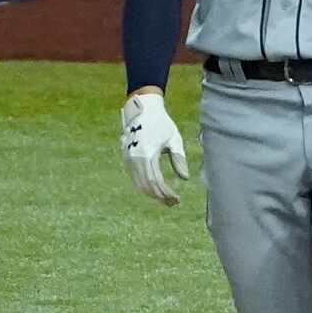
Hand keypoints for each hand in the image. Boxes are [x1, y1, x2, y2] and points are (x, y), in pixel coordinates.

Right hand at [120, 90, 187, 204]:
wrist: (143, 109)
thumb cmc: (162, 123)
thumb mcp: (174, 139)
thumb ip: (179, 159)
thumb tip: (185, 178)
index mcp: (148, 153)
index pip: (156, 181)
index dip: (166, 193)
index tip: (177, 199)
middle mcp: (135, 158)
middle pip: (146, 185)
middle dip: (160, 196)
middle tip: (174, 202)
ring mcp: (128, 159)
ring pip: (139, 184)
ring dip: (153, 194)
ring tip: (167, 199)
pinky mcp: (126, 159)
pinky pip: (135, 178)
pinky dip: (145, 186)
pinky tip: (157, 190)